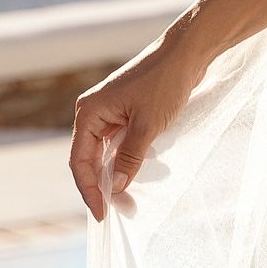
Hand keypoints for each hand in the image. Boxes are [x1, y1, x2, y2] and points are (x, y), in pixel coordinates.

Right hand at [69, 37, 202, 222]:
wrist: (187, 54)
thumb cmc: (165, 82)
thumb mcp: (148, 125)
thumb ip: (130, 157)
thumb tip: (116, 188)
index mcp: (90, 112)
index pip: (79, 161)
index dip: (88, 190)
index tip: (101, 213)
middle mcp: (94, 112)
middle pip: (90, 159)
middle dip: (104, 186)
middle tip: (121, 210)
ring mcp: (110, 112)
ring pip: (107, 153)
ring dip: (117, 175)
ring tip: (131, 199)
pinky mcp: (126, 112)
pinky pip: (120, 143)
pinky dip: (128, 160)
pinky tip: (139, 176)